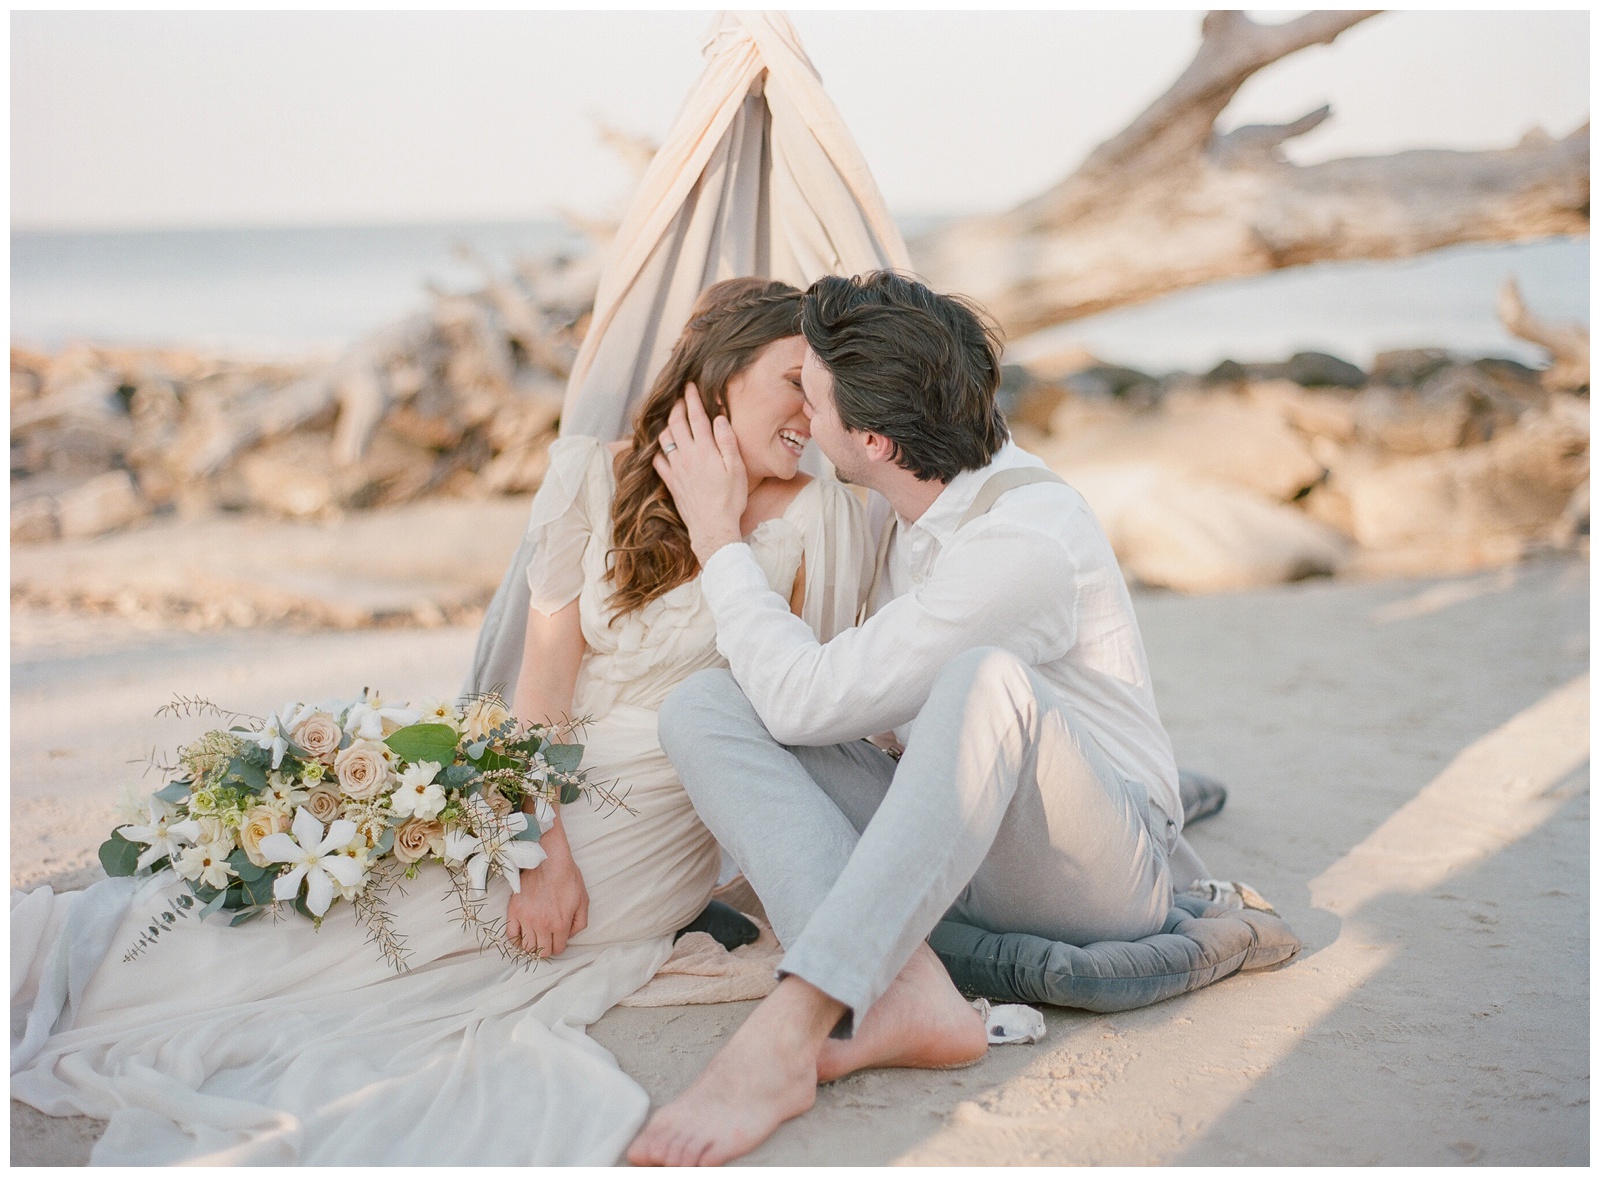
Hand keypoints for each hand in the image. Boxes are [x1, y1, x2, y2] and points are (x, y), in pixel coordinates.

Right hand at [504, 834, 588, 956]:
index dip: (558, 946)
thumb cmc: (567, 877)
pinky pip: (511, 935)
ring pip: (526, 946)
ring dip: (531, 945)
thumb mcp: (583, 900)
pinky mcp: (514, 910)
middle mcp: (542, 925)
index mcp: (560, 924)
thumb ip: (580, 922)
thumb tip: (570, 935)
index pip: (557, 949)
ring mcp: (526, 919)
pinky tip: (521, 934)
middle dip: (545, 948)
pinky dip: (515, 939)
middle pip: (541, 952)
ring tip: (534, 937)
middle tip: (546, 940)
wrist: (548, 859)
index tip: (557, 940)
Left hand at [652, 385, 747, 563]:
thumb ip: (727, 441)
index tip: (689, 386)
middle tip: (679, 397)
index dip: (692, 399)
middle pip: (676, 423)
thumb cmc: (730, 499)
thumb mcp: (737, 468)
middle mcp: (687, 456)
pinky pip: (657, 461)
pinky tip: (661, 448)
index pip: (696, 417)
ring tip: (670, 418)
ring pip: (664, 439)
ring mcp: (676, 469)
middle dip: (676, 406)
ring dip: (666, 425)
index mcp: (705, 449)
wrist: (713, 527)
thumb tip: (718, 418)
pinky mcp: (670, 482)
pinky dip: (657, 450)